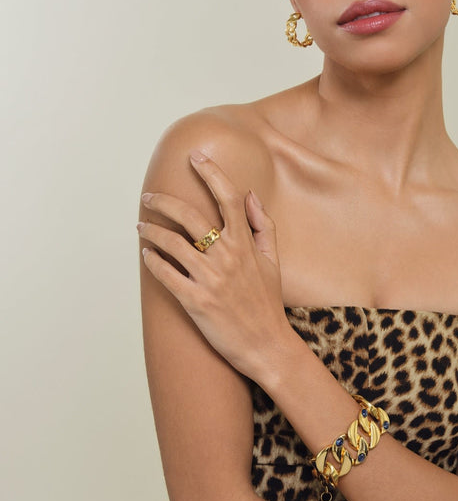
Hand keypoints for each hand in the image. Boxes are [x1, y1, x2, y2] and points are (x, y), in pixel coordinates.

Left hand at [138, 151, 291, 380]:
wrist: (267, 344)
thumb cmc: (268, 302)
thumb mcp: (273, 260)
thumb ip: (262, 225)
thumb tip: (250, 196)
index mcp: (245, 244)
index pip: (227, 198)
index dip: (211, 173)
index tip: (195, 156)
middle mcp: (227, 257)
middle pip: (189, 216)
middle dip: (164, 202)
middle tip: (149, 197)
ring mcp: (210, 279)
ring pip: (171, 243)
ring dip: (151, 231)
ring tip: (141, 226)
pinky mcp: (195, 301)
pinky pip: (166, 275)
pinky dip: (152, 262)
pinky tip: (146, 256)